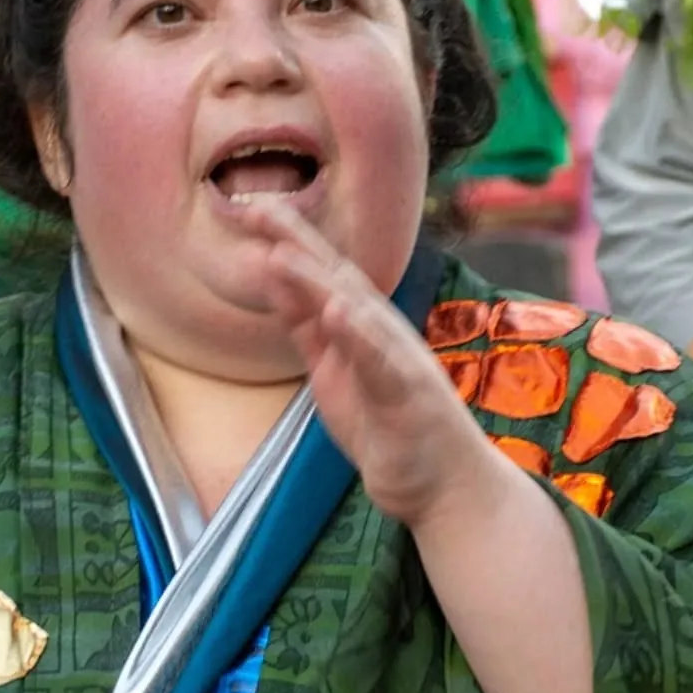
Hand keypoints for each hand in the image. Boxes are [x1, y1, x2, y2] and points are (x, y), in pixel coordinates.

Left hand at [246, 202, 497, 526]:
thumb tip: (276, 281)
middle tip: (258, 208)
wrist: (441, 485)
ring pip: (354, 312)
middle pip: (335, 278)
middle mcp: (380, 333)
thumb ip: (306, 327)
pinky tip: (338, 312)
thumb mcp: (331, 370)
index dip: (286, 241)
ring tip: (283, 253)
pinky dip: (358, 335)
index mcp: (359, 327)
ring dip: (318, 282)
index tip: (250, 210)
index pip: (319, 276)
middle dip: (297, 243)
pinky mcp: (406, 394)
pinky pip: (379, 362)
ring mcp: (396, 360)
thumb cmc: (386, 425)